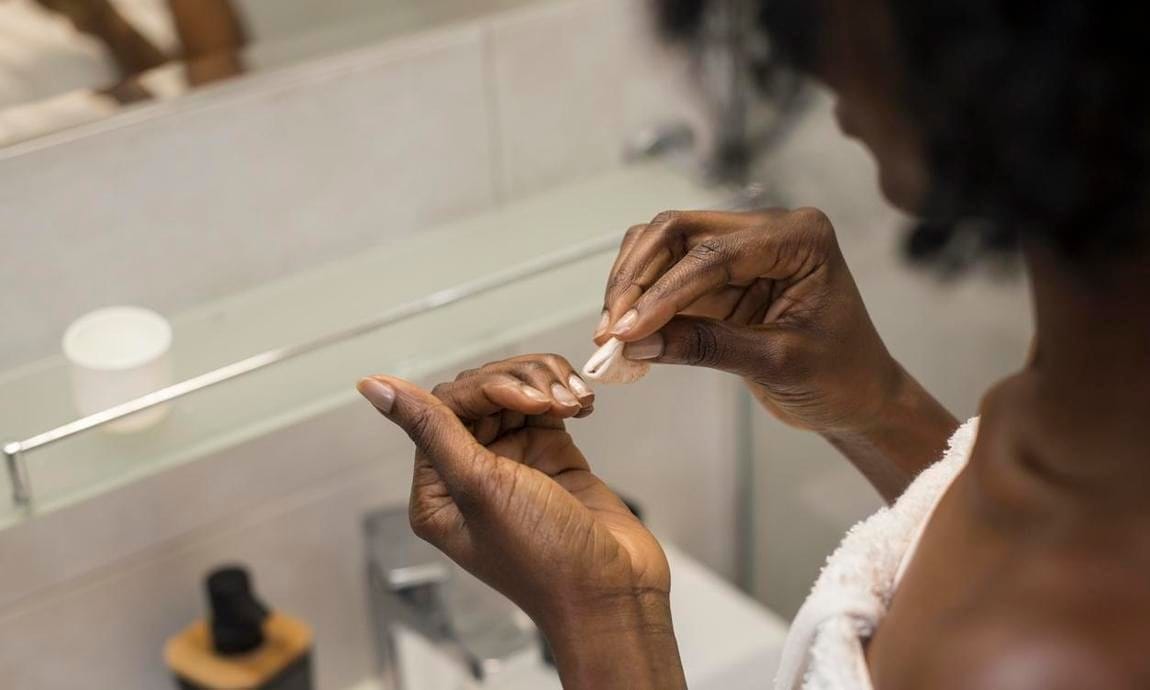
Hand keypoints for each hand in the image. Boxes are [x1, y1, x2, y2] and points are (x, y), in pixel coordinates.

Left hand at [357, 355, 683, 687]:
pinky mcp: (551, 456)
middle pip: (481, 392)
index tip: (530, 400)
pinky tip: (582, 406)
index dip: (487, 389)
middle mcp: (469, 473)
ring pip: (516, 392)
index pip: (445, 406)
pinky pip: (548, 407)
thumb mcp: (479, 488)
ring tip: (575, 403)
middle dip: (522, 384)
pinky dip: (565, 396)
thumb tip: (372, 385)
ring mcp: (513, 462)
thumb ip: (430, 428)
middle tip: (556, 401)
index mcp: (438, 488)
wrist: (613, 591)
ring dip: (547, 385)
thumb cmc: (543, 557)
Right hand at [597, 208, 902, 433]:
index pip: (713, 254)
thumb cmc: (840, 377)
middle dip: (636, 278)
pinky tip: (625, 334)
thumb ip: (707, 346)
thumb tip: (635, 341)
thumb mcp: (777, 363)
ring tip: (611, 335)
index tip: (626, 330)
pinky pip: (666, 274)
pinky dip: (640, 300)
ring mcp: (740, 248)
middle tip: (611, 330)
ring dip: (630, 285)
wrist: (859, 396)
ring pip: (662, 245)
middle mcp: (767, 229)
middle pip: (677, 230)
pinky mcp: (720, 275)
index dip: (663, 292)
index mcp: (799, 237)